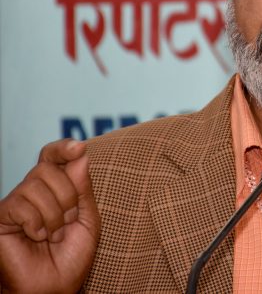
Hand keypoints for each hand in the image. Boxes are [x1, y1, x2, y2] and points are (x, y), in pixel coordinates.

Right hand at [0, 139, 100, 292]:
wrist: (55, 286)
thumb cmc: (71, 255)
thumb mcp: (87, 218)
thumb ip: (83, 187)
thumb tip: (80, 153)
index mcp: (53, 188)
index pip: (52, 157)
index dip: (63, 148)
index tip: (79, 147)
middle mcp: (31, 192)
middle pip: (47, 169)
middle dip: (66, 195)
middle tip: (68, 220)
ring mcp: (14, 205)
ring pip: (34, 186)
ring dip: (54, 214)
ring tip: (54, 235)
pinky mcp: (0, 219)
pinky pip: (21, 205)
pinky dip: (37, 223)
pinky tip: (37, 237)